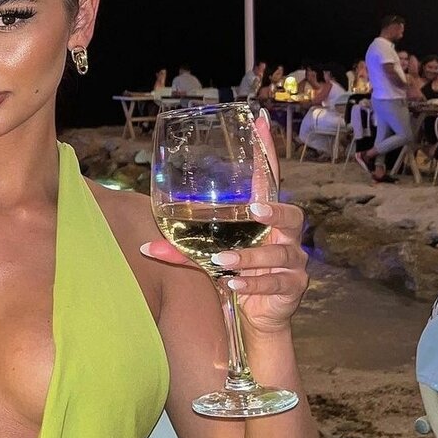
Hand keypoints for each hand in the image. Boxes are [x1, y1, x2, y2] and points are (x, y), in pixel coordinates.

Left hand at [140, 112, 309, 333]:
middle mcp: (284, 236)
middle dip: (275, 211)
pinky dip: (254, 283)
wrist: (253, 316)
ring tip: (222, 261)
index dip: (266, 151)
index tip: (258, 121)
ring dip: (249, 257)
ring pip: (279, 253)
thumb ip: (181, 250)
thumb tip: (144, 247)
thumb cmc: (232, 274)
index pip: (269, 180)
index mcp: (265, 219)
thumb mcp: (206, 257)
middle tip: (254, 210)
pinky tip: (235, 284)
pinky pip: (278, 282)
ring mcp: (292, 261)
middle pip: (292, 215)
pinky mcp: (293, 287)